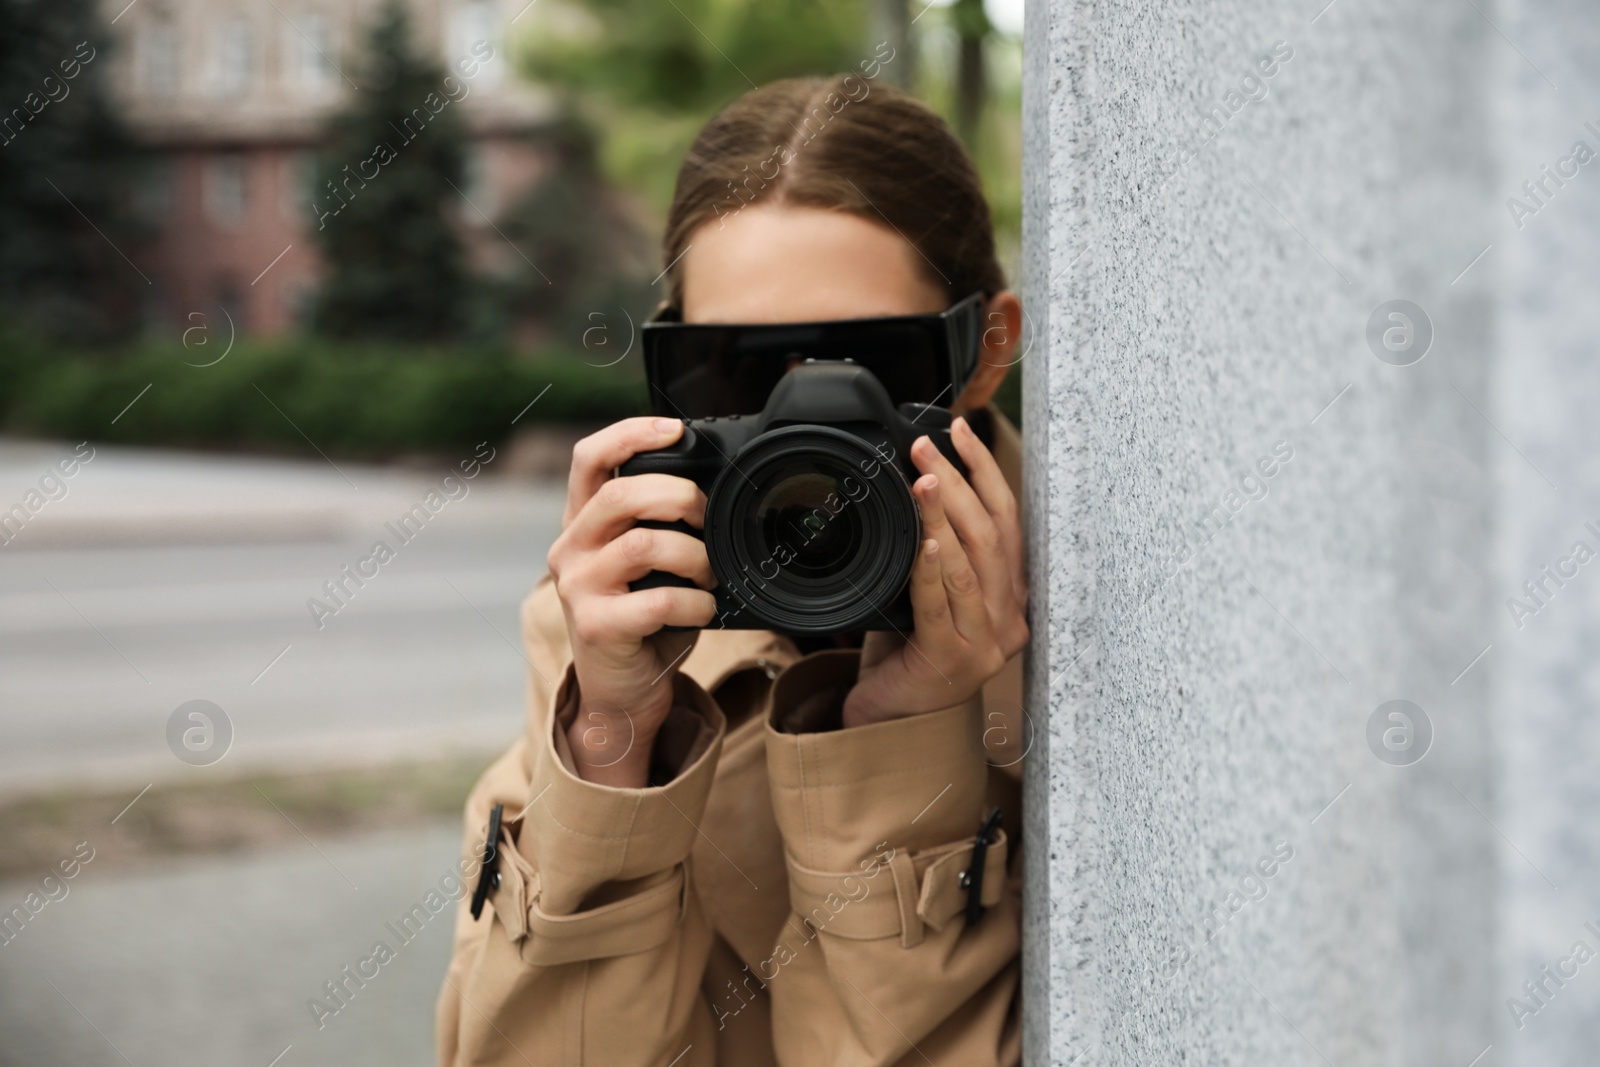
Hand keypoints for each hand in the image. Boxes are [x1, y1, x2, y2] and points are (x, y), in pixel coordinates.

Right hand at [546, 417, 716, 785]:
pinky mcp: (597, 627)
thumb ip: (660, 524)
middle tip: (706, 517)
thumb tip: (718, 490)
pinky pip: (656, 600)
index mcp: (583, 524)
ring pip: (642, 545)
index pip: (589, 458)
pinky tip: (702, 609)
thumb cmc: (644, 621)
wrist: (621, 693)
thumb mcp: (648, 563)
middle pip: (619, 494)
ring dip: (694, 556)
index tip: (675, 429)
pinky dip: (694, 602)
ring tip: (709, 574)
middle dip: (678, 496)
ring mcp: (578, 588)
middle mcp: (571, 549)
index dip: (630, 434)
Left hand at [842, 417, 1027, 727]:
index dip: (988, 472)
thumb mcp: (930, 600)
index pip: (1007, 521)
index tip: (963, 432)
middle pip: (991, 536)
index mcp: (1008, 599)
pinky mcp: (951, 662)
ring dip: (944, 514)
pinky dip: (933, 568)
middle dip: (960, 481)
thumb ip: (939, 557)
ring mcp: (984, 644)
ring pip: (970, 564)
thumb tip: (920, 487)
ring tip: (923, 477)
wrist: (888, 727)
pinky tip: (925, 540)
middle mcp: (1006, 620)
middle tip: (927, 445)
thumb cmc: (905, 659)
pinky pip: (942, 605)